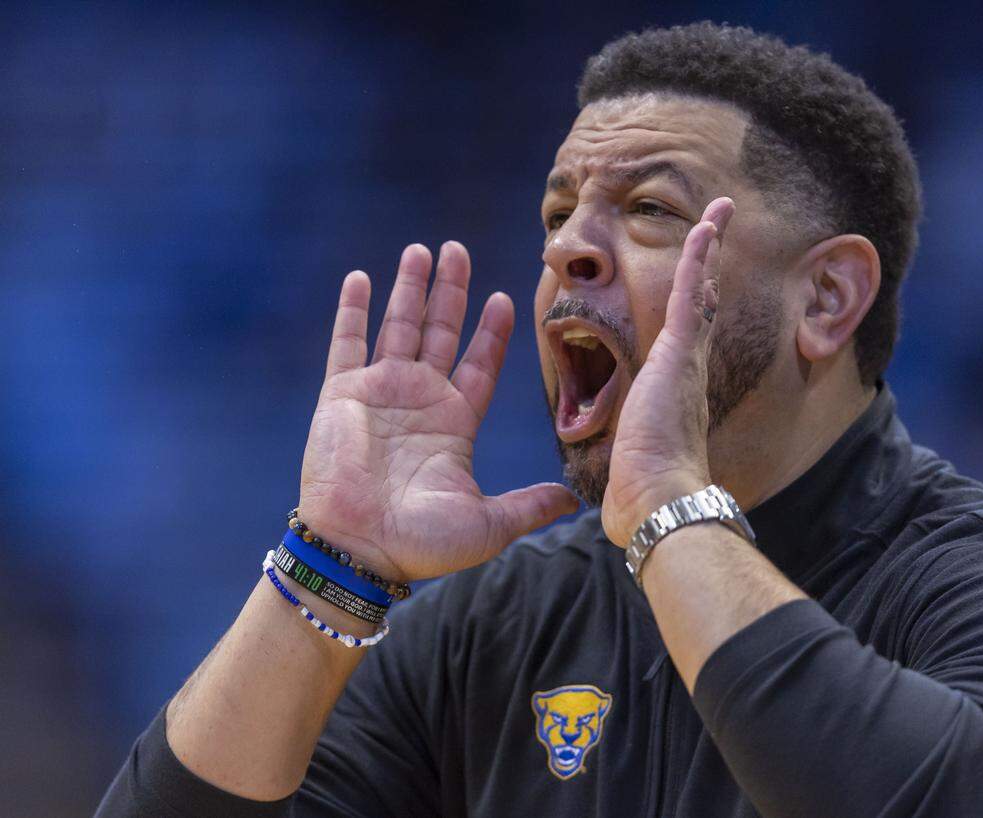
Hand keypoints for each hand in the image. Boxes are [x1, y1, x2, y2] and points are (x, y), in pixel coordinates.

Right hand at [298, 243, 578, 581]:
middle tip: (458, 250)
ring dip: (409, 288)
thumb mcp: (489, 524)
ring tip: (421, 250)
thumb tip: (574, 501)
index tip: (503, 298)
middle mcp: (420, 400)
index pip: (480, 363)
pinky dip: (352, 310)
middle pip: (441, 331)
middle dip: (451, 291)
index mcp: (455, 422)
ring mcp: (380, 393)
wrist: (359, 552)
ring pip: (399, 326)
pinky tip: (361, 277)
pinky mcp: (342, 395)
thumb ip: (529, 505)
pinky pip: (348, 343)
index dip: (491, 332)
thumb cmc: (422, 543)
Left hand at [601, 198, 734, 545]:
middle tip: (716, 229)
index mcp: (675, 392)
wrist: (660, 502)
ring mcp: (687, 359)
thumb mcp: (632, 465)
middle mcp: (689, 370)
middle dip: (708, 266)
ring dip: (708, 247)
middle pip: (701, 305)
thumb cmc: (644, 495)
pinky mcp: (678, 353)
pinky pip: (690, 293)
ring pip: (699, 289)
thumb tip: (613, 497)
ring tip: (718, 210)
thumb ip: (628, 464)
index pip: (686, 339)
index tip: (698, 284)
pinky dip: (699, 256)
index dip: (692, 306)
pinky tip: (707, 223)